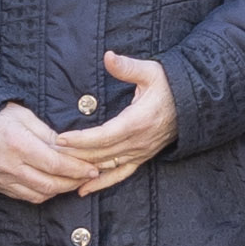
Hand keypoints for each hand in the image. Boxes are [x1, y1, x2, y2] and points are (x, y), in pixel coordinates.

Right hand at [0, 103, 92, 204]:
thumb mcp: (27, 117)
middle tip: (87, 177)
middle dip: (73, 182)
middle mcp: (9, 165)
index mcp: (19, 144)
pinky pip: (24, 196)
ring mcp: (1, 179)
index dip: (78, 169)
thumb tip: (73, 151)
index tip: (93, 169)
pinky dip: (42, 193)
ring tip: (72, 181)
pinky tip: (52, 185)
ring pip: (38, 195)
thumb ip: (50, 136)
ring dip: (59, 191)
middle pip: (50, 184)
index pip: (56, 164)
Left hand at [59, 52, 179, 190]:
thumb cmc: (170, 85)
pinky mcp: (142, 158)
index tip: (60, 139)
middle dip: (74, 155)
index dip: (81, 139)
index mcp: (137, 122)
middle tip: (49, 154)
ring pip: (106, 166)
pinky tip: (83, 189)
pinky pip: (120, 175)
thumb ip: (127, 67)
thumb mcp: (151, 72)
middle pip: (100, 154)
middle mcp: (138, 142)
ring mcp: (140, 153)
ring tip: (60, 171)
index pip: (103, 135)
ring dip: (83, 169)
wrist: (195, 104)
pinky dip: (101, 184)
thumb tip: (108, 56)